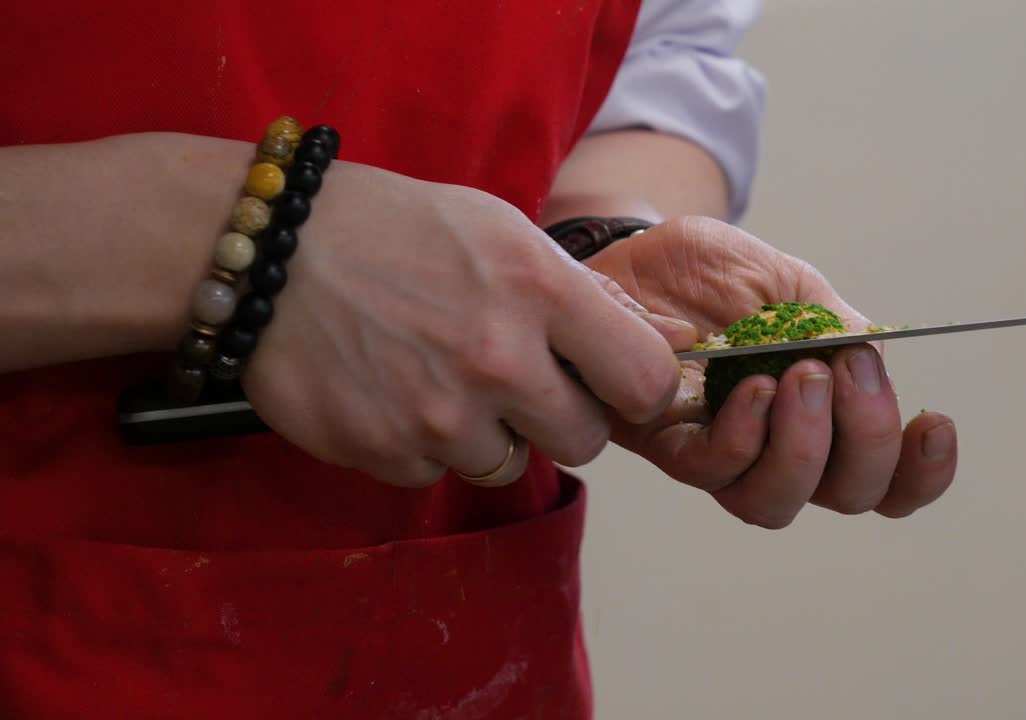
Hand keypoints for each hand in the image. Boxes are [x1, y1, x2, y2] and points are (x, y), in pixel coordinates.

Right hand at [241, 161, 685, 487]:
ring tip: (438, 377)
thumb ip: (577, 296)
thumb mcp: (499, 231)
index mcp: (539, 289)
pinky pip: (433, 474)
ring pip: (508, 465)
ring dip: (485, 434)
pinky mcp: (385, 451)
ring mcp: (440, 414)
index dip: (639, 388)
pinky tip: (389, 391)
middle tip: (521, 384)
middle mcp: (498, 359)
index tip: (617, 384)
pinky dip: (419, 445)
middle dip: (562, 419)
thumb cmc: (393, 227)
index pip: (647, 380)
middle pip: (585, 442)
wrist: (268, 249)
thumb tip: (659, 348)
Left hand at [585, 217, 957, 525]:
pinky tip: (751, 388)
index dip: (922, 473)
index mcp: (827, 416)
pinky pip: (713, 469)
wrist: (637, 253)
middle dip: (865, 440)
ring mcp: (725, 456)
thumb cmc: (715, 274)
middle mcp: (781, 450)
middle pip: (848, 496)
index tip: (935, 423)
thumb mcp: (788, 283)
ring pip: (777, 502)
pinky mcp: (668, 445)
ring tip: (798, 377)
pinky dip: (744, 434)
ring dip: (803, 446)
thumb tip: (872, 360)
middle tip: (842, 371)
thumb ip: (832, 325)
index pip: (887, 477)